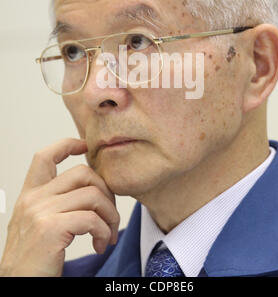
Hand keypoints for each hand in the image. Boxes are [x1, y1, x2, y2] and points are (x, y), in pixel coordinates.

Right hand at [0, 138, 119, 276]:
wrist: (18, 287)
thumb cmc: (33, 260)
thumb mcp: (38, 224)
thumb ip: (56, 204)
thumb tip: (90, 189)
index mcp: (29, 196)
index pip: (45, 156)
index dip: (67, 144)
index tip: (85, 146)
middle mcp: (33, 200)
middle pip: (82, 172)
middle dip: (106, 191)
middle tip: (110, 215)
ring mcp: (40, 213)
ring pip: (93, 194)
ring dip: (110, 215)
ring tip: (108, 234)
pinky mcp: (50, 229)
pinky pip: (92, 219)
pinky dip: (104, 231)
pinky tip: (101, 244)